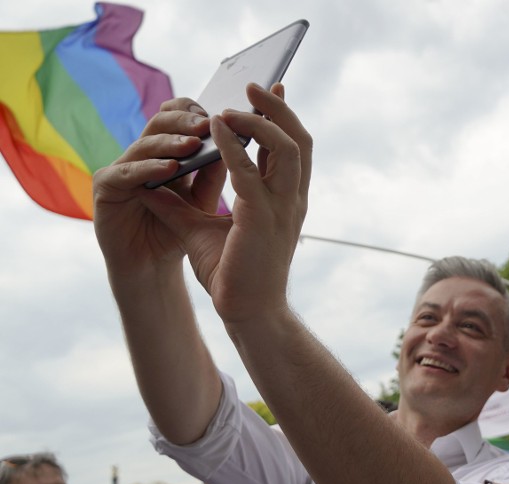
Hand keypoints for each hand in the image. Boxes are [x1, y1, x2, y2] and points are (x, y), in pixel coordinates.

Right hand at [93, 97, 225, 277]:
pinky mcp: (105, 186)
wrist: (151, 265)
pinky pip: (127, 172)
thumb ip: (212, 175)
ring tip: (193, 144)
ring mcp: (121, 167)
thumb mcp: (201, 200)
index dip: (193, 112)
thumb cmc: (177, 231)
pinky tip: (170, 169)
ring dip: (169, 143)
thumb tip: (233, 143)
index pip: (176, 118)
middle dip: (184, 122)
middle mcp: (140, 155)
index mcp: (165, 152)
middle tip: (206, 124)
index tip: (219, 115)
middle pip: (160, 123)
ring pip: (144, 144)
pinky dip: (149, 168)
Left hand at [139, 83, 311, 322]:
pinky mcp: (262, 219)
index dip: (282, 117)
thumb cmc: (232, 274)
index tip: (270, 91)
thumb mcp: (203, 230)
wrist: (247, 312)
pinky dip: (235, 146)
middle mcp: (291, 200)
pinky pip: (251, 172)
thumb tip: (150, 186)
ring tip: (231, 105)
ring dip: (260, 120)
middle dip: (279, 108)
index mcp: (286, 201)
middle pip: (299, 140)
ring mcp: (282, 209)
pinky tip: (216, 128)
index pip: (293, 149)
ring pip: (286, 148)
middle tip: (255, 86)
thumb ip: (181, 205)